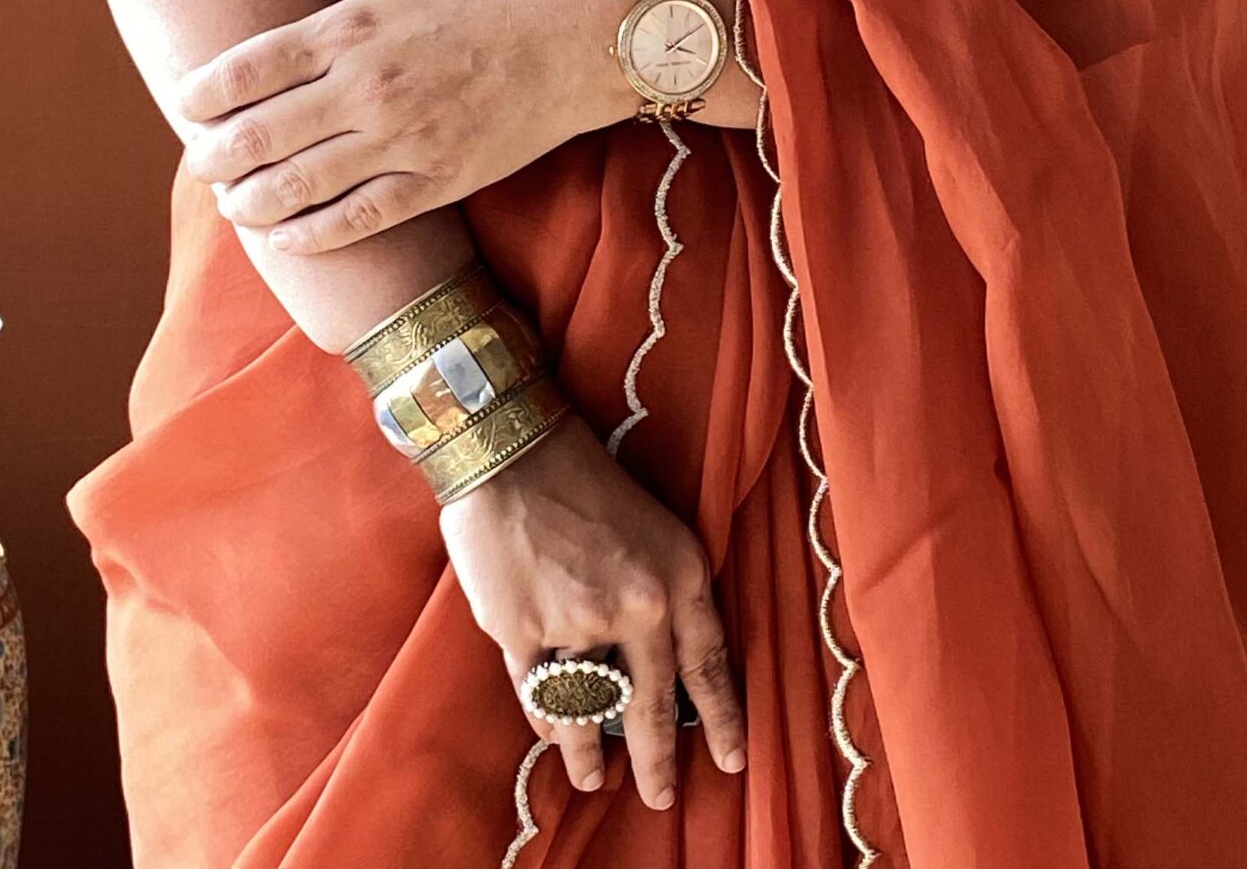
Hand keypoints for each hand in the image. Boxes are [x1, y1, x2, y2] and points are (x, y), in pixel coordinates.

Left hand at [174, 0, 632, 253]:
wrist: (582, 37)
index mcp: (353, 27)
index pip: (249, 68)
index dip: (202, 92)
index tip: (184, 103)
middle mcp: (366, 88)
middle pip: (258, 136)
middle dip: (213, 156)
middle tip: (198, 161)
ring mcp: (400, 141)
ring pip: (297, 188)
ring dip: (250, 201)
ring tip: (234, 202)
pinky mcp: (435, 182)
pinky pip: (356, 220)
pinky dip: (311, 235)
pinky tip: (286, 237)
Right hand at [441, 412, 747, 810]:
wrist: (512, 448)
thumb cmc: (584, 477)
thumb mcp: (655, 527)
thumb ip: (666, 593)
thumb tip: (666, 665)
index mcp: (680, 573)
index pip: (710, 665)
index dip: (724, 718)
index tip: (735, 761)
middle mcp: (638, 607)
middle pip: (653, 706)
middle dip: (658, 759)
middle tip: (662, 798)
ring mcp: (579, 624)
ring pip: (591, 711)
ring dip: (590, 756)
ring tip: (596, 780)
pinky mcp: (523, 632)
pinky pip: (540, 694)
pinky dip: (546, 720)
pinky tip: (551, 736)